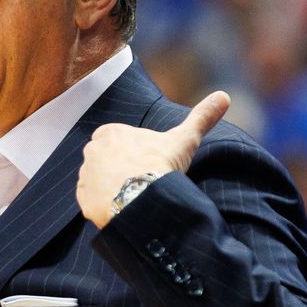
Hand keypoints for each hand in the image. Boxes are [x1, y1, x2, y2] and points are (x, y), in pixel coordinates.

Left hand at [76, 91, 230, 228]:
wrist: (144, 199)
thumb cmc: (161, 165)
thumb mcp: (184, 139)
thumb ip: (201, 117)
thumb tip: (224, 96)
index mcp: (110, 133)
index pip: (118, 141)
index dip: (134, 154)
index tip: (148, 164)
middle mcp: (91, 152)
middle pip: (106, 162)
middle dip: (119, 171)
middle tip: (141, 183)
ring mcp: (85, 177)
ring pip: (97, 182)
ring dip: (111, 189)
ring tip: (133, 198)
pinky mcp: (82, 200)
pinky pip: (91, 203)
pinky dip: (104, 207)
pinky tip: (122, 209)